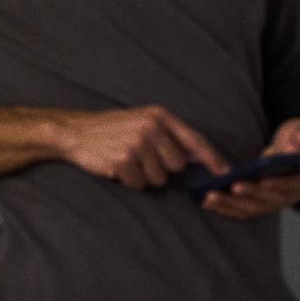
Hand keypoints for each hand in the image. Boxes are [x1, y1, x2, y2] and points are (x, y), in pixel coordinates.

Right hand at [54, 105, 228, 190]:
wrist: (73, 131)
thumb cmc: (111, 129)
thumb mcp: (142, 122)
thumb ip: (171, 136)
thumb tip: (201, 157)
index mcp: (158, 116)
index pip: (194, 140)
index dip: (213, 159)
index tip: (226, 173)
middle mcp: (150, 127)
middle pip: (177, 166)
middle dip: (161, 168)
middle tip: (141, 158)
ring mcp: (136, 143)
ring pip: (159, 179)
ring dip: (143, 176)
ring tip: (126, 161)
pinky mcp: (123, 160)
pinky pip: (139, 184)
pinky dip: (128, 180)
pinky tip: (116, 166)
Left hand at [203, 119, 299, 220]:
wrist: (291, 152)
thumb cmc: (295, 140)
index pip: (291, 186)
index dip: (278, 184)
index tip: (263, 181)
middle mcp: (288, 197)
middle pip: (269, 200)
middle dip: (251, 194)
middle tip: (233, 186)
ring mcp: (272, 203)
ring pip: (251, 208)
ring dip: (231, 204)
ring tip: (211, 196)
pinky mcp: (257, 205)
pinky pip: (240, 210)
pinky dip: (224, 208)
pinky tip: (206, 202)